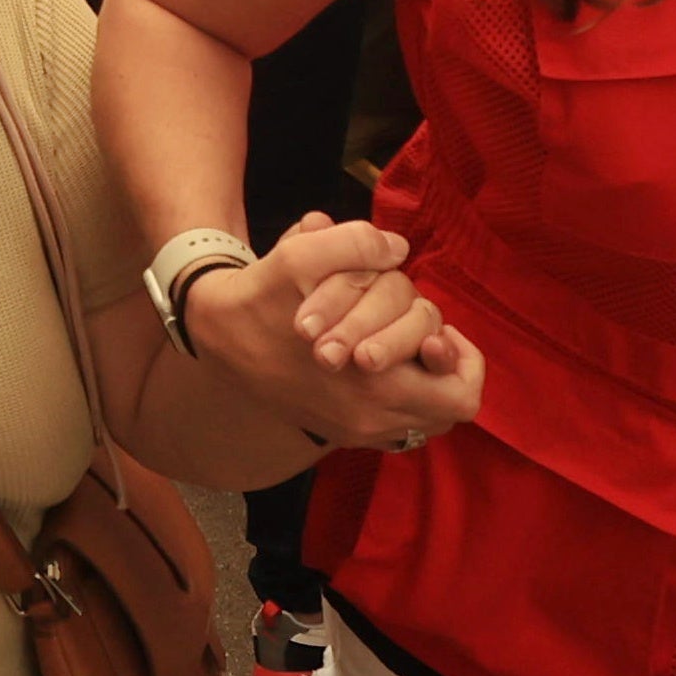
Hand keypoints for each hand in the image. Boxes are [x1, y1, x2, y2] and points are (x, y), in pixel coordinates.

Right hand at [184, 213, 481, 448]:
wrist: (214, 336)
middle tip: (419, 334)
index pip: (460, 393)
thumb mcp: (301, 256)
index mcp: (371, 387)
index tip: (434, 332)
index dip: (462, 357)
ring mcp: (357, 430)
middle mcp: (371, 419)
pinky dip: (402, 390)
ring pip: (429, 415)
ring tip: (399, 343)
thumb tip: (397, 248)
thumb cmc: (262, 298)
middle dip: (444, 363)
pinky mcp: (342, 430)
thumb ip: (357, 245)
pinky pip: (401, 422)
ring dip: (425, 377)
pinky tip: (377, 356)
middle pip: (452, 406)